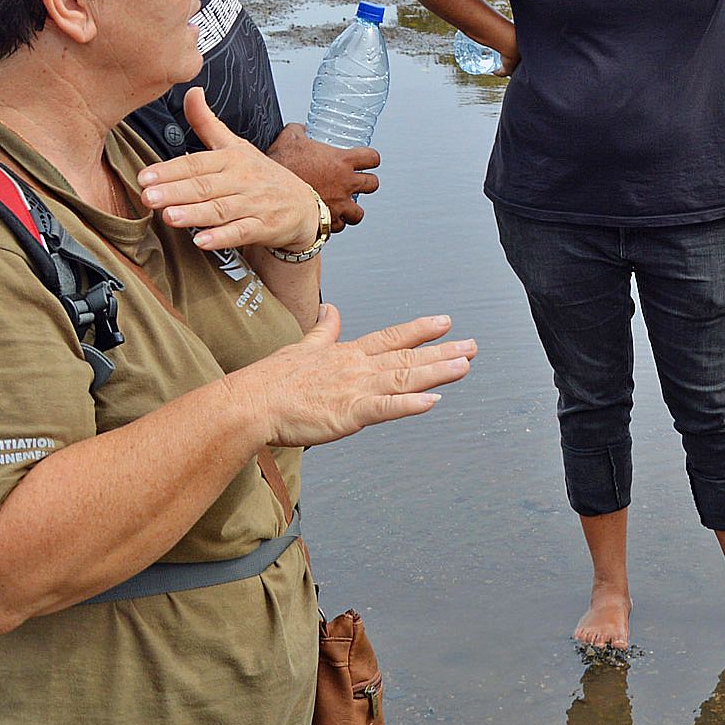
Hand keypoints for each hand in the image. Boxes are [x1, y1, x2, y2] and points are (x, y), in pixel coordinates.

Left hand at [138, 89, 324, 251]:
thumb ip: (207, 122)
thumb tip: (191, 92)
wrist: (303, 206)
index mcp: (232, 158)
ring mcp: (254, 204)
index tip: (145, 176)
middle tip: (149, 197)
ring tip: (170, 217)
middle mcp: (243, 179)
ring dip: (195, 213)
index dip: (170, 169)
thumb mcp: (236, 145)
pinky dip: (223, 237)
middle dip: (176, 191)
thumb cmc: (262, 176)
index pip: (197, 162)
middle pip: (205, 186)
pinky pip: (242, 232)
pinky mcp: (265, 227)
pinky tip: (203, 240)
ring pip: (221, 209)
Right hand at [231, 307, 474, 447]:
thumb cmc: (272, 380)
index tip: (446, 322)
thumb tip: (332, 310)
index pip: (391, 337)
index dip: (420, 329)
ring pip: (404, 378)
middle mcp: (357, 368)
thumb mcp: (303, 346)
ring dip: (437, 372)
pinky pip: (385, 408)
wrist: (251, 402)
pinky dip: (410, 405)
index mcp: (347, 353)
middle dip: (443, 352)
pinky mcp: (348, 414)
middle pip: (407, 357)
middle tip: (473, 346)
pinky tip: (433, 401)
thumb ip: (323, 330)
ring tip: (465, 365)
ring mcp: (355, 389)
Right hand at [265, 121, 381, 229]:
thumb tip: (300, 129)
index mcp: (342, 161)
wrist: (270, 192)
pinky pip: (338, 227)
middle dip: (367, 183)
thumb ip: (298, 131)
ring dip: (353, 210)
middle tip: (358, 183)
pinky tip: (326, 219)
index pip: (372, 158)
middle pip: (373, 184)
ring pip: (359, 213)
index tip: (367, 161)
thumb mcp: (290, 138)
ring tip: (344, 207)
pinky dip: (333, 224)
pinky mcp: (327, 222)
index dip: (371, 159)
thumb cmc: (281, 164)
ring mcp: (339, 205)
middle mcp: (345, 184)